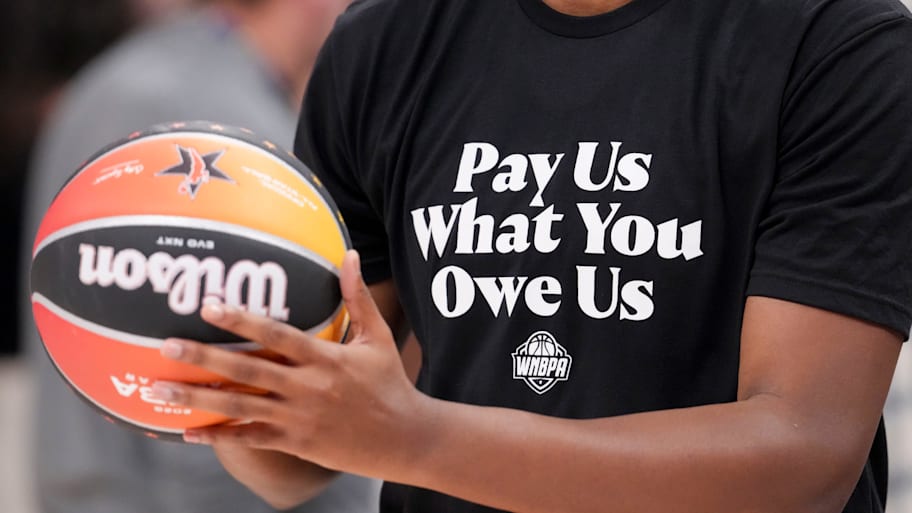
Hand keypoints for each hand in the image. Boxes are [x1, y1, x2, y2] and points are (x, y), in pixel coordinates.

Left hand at [151, 250, 427, 478]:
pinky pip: (250, 440)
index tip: (209, 305)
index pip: (278, 335)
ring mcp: (298, 418)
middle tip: (167, 345)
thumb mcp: (377, 337)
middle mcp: (308, 388)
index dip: (243, 319)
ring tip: (158, 390)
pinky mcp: (295, 443)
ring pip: (240, 407)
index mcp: (326, 359)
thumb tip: (350, 254)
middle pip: (249, 371)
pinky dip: (217, 438)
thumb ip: (357, 298)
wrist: (405, 438)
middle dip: (206, 358)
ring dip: (197, 399)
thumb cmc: (389, 383)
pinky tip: (186, 433)